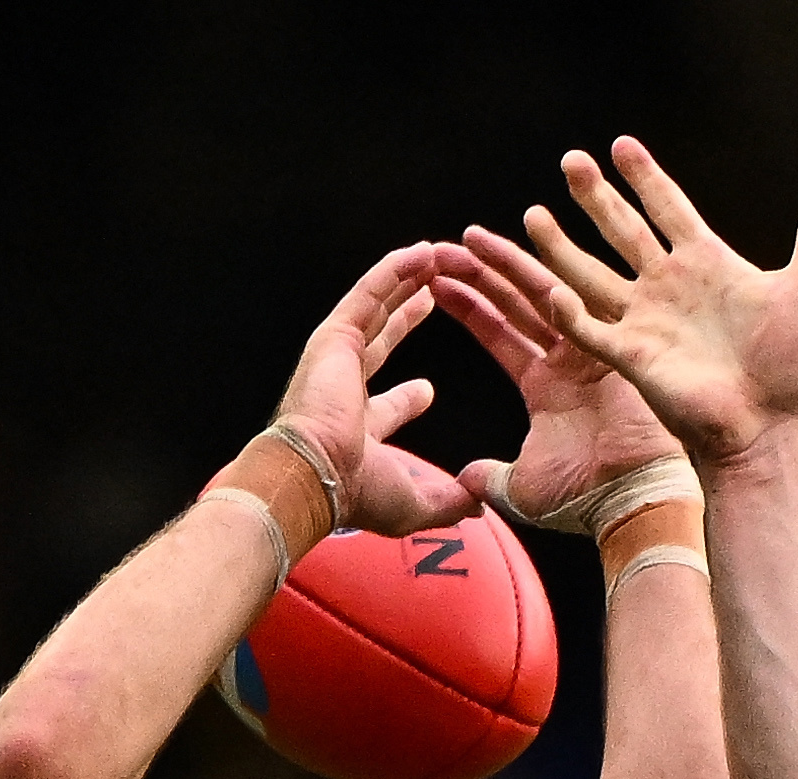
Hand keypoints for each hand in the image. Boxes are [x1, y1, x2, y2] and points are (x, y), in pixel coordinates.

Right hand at [273, 246, 480, 537]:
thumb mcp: (415, 503)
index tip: (430, 388)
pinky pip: (370, 293)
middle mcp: (344, 387)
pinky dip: (395, 272)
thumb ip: (450, 502)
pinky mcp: (336, 334)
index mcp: (358, 429)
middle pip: (384, 340)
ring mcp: (337, 356)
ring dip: (410, 283)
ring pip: (380, 308)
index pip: (387, 406)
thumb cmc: (357, 494)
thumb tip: (478, 506)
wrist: (319, 474)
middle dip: (414, 317)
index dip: (411, 397)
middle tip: (442, 298)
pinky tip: (422, 253)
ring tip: (441, 259)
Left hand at [431, 232, 685, 521]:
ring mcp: (589, 348)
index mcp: (544, 385)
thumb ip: (490, 478)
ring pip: (540, 292)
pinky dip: (549, 281)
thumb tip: (464, 482)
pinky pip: (576, 305)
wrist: (630, 504)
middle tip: (444, 248)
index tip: (436, 285)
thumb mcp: (521, 489)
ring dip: (505, 264)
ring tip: (469, 239)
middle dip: (480, 273)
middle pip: (516, 302)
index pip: (499, 333)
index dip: (469, 307)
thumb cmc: (583, 500)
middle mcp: (565, 360)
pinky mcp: (611, 347)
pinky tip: (519, 254)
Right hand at [497, 136, 797, 469]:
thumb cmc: (791, 368)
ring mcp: (648, 321)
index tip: (622, 146)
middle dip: (596, 196)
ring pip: (593, 274)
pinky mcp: (634, 358)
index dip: (646, 177)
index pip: (668, 207)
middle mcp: (670, 287)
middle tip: (571, 161)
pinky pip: (592, 331)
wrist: (771, 427)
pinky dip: (570, 314)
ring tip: (533, 214)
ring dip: (563, 247)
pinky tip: (551, 289)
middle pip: (623, 230)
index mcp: (706, 264)